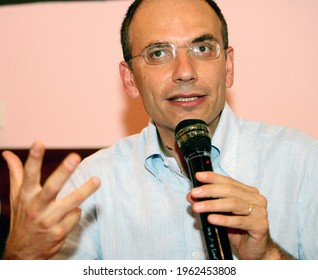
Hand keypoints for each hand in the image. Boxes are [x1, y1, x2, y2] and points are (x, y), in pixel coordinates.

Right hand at [2, 142, 99, 259]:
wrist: (23, 252)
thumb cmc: (23, 217)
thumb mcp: (17, 196)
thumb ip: (16, 173)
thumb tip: (7, 153)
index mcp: (25, 196)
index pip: (28, 175)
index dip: (33, 159)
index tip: (38, 143)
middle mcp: (36, 208)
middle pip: (52, 187)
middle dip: (63, 172)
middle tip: (75, 157)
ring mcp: (48, 221)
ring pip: (71, 202)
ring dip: (85, 191)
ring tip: (97, 180)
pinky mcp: (59, 232)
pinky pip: (75, 216)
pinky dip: (76, 212)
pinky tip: (70, 214)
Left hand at [187, 171, 291, 259]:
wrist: (254, 250)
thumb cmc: (238, 231)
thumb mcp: (220, 215)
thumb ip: (207, 203)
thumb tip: (191, 196)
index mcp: (248, 192)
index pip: (228, 181)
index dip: (212, 177)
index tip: (198, 176)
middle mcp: (256, 199)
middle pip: (230, 190)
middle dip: (209, 190)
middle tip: (194, 193)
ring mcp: (260, 212)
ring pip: (234, 204)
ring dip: (213, 205)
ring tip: (198, 207)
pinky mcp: (261, 226)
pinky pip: (239, 221)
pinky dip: (224, 219)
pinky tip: (211, 219)